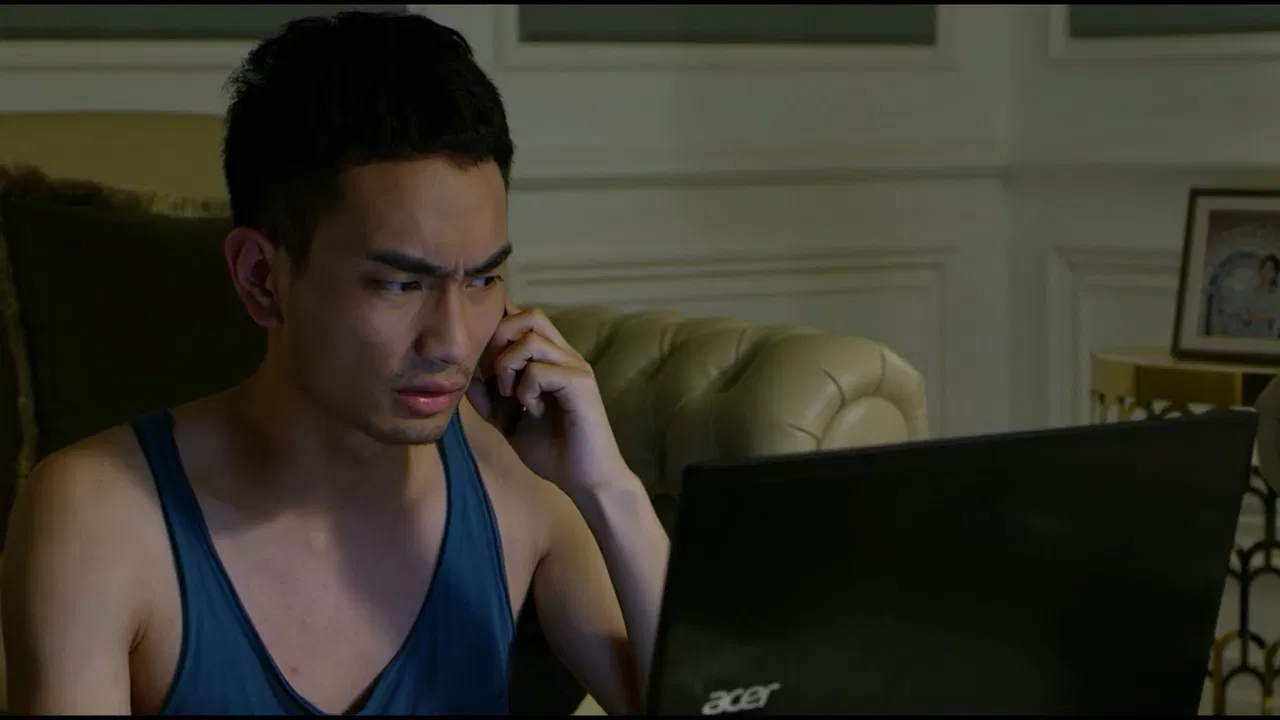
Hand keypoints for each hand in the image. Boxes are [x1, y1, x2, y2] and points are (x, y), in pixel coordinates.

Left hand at [466, 300, 630, 494]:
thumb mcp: (508, 421)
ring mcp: (575, 368)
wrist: (585, 479)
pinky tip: (532, 411)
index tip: (485, 361)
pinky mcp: (581, 385)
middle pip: (530, 315)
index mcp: (551, 359)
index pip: (524, 319)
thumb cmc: (553, 450)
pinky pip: (541, 370)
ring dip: (509, 368)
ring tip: (512, 397)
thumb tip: (466, 379)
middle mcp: (566, 355)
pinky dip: (526, 389)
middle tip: (496, 376)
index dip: (499, 328)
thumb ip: (489, 399)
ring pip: (531, 341)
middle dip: (501, 340)